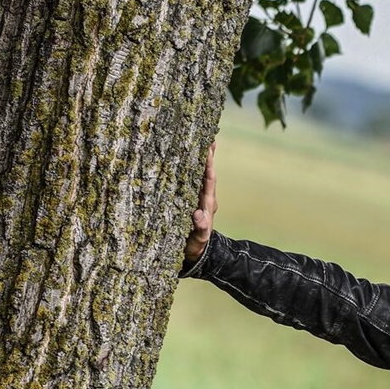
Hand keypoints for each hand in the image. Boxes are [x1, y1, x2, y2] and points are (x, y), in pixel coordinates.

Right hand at [183, 142, 216, 264]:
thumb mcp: (199, 238)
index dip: (209, 164)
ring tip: (196, 141)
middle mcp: (203, 197)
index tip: (209, 148)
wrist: (195, 253)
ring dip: (197, 160)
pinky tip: (180, 159)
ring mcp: (196, 198)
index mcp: (208, 203)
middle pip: (205, 172)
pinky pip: (188, 182)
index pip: (209, 179)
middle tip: (207, 135)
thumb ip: (201, 227)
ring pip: (197, 175)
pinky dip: (186, 170)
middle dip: (206, 156)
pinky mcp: (188, 201)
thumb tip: (198, 214)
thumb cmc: (197, 245)